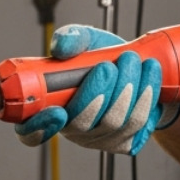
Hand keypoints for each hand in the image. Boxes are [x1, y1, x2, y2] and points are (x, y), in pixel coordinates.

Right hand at [14, 24, 164, 155]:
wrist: (142, 71)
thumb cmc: (106, 59)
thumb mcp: (88, 42)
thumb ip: (72, 38)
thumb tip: (61, 46)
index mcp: (50, 108)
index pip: (30, 132)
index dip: (39, 128)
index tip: (57, 111)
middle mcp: (72, 128)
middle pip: (81, 123)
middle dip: (98, 92)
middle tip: (109, 66)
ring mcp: (99, 138)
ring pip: (112, 121)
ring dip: (126, 88)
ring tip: (133, 61)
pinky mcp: (126, 141)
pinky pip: (136, 123)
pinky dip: (145, 95)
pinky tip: (149, 75)